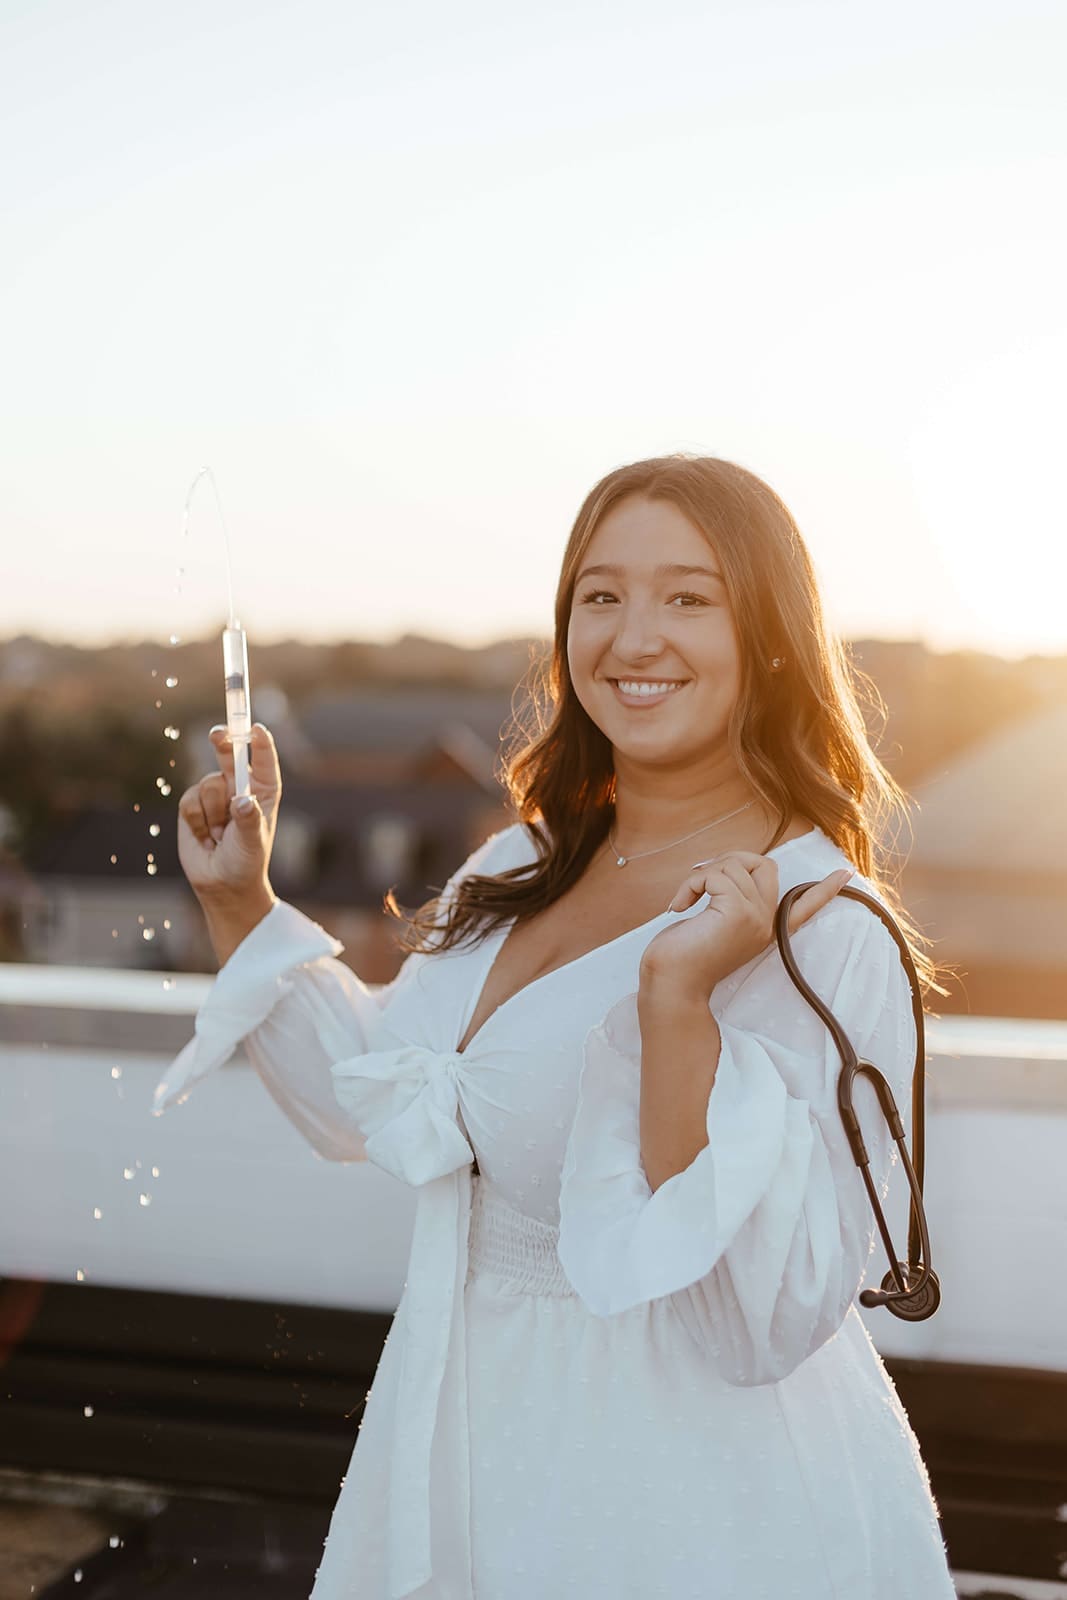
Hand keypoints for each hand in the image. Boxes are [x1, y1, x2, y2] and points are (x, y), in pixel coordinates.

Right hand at [176, 722, 281, 903]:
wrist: (222, 883)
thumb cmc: (247, 861)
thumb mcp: (253, 842)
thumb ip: (249, 820)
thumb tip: (243, 800)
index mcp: (264, 790)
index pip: (263, 760)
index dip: (259, 742)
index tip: (255, 728)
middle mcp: (240, 786)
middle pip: (230, 754)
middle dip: (224, 741)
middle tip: (218, 734)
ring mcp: (216, 794)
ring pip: (208, 784)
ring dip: (212, 812)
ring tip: (220, 834)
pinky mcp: (194, 804)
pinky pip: (189, 800)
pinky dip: (196, 821)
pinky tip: (205, 837)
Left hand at [639, 849, 853, 999]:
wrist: (670, 985)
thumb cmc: (682, 956)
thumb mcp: (715, 922)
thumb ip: (731, 900)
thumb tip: (730, 868)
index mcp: (764, 930)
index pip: (803, 907)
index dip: (825, 889)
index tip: (846, 873)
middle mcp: (766, 924)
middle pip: (764, 865)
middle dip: (730, 859)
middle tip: (700, 881)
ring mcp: (755, 918)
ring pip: (733, 865)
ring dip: (700, 875)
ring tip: (685, 900)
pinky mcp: (738, 912)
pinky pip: (715, 875)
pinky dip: (691, 883)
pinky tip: (679, 906)